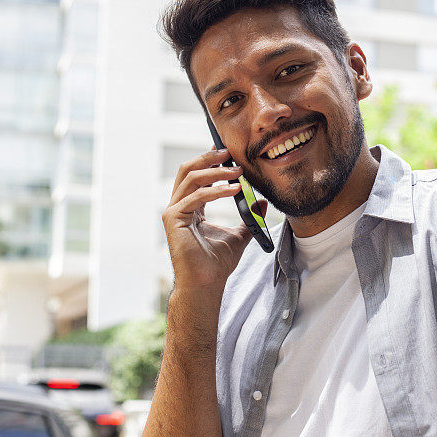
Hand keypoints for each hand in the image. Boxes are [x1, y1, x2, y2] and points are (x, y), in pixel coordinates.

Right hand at [162, 148, 267, 293]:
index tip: (228, 152)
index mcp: (191, 207)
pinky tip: (234, 190)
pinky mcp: (173, 220)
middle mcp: (179, 206)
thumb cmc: (217, 263)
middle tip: (229, 153)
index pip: (198, 176)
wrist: (206, 283)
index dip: (210, 161)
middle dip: (208, 158)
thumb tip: (262, 204)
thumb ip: (249, 218)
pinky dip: (216, 191)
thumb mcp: (239, 235)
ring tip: (237, 171)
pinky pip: (196, 197)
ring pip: (191, 179)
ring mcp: (174, 212)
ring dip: (215, 172)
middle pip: (188, 170)